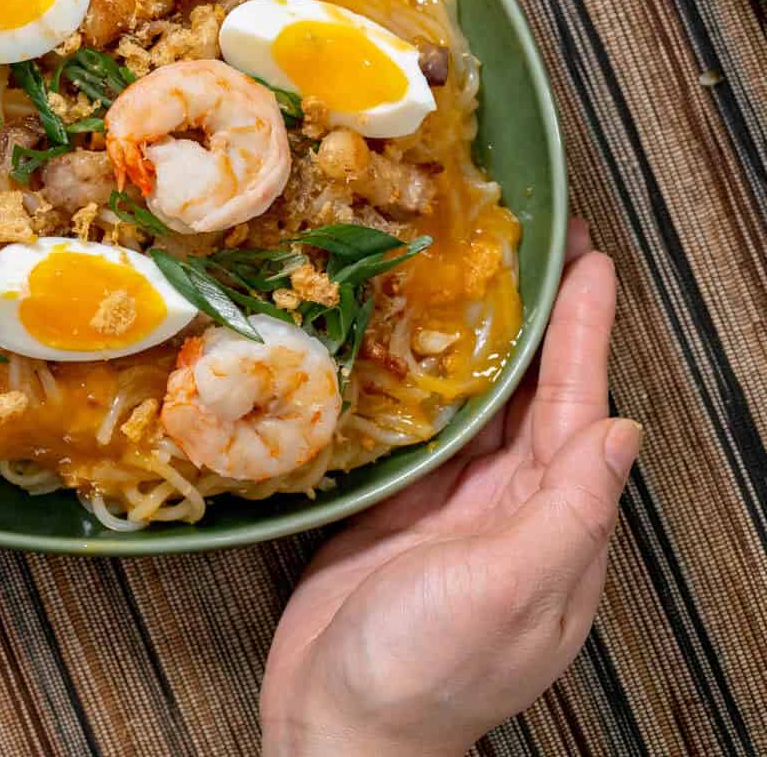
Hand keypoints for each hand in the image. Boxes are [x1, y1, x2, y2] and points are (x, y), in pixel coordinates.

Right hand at [260, 219, 635, 755]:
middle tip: (534, 251)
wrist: (340, 726)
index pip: (580, 413)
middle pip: (534, 401)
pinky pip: (419, 437)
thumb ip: (567, 514)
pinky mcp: (395, 514)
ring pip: (479, 412)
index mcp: (553, 529)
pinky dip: (420, 390)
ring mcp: (451, 513)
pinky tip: (405, 353)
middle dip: (542, 327)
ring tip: (475, 283)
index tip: (591, 267)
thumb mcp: (508, 590)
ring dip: (483, 349)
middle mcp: (511, 513)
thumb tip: (621, 433)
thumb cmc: (424, 671)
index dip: (586, 338)